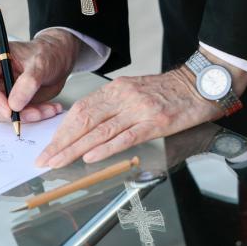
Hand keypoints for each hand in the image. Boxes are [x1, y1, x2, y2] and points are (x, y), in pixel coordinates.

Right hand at [0, 29, 80, 122]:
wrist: (57, 59)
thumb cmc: (46, 53)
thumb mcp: (41, 63)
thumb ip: (28, 82)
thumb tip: (14, 105)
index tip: (9, 110)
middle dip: (10, 112)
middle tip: (35, 113)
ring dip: (24, 116)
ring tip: (47, 109)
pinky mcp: (3, 100)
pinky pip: (12, 115)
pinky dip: (30, 116)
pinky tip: (47, 110)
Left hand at [36, 49, 246, 167]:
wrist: (200, 83)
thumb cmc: (167, 91)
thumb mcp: (133, 91)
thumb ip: (111, 106)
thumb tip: (86, 127)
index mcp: (114, 89)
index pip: (80, 110)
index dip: (62, 130)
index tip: (49, 146)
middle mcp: (123, 97)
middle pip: (84, 121)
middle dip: (61, 142)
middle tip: (46, 159)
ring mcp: (138, 110)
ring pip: (100, 131)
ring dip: (76, 149)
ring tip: (59, 162)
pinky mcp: (155, 122)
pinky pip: (125, 137)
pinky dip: (106, 148)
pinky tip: (91, 157)